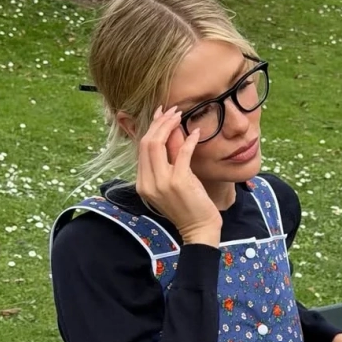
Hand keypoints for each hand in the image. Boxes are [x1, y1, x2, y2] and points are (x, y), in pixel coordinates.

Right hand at [135, 107, 222, 244]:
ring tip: (180, 116)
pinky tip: (195, 133)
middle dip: (159, 123)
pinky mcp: (179, 182)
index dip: (151, 128)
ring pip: (157, 144)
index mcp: (143, 183)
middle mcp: (148, 183)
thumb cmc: (187, 206)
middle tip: (172, 111)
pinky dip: (189, 141)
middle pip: (146, 143)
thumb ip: (170, 157)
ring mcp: (162, 183)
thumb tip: (170, 129)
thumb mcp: (173, 181)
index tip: (161, 114)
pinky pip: (182, 154)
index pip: (142, 148)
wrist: (198, 230)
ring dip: (169, 126)